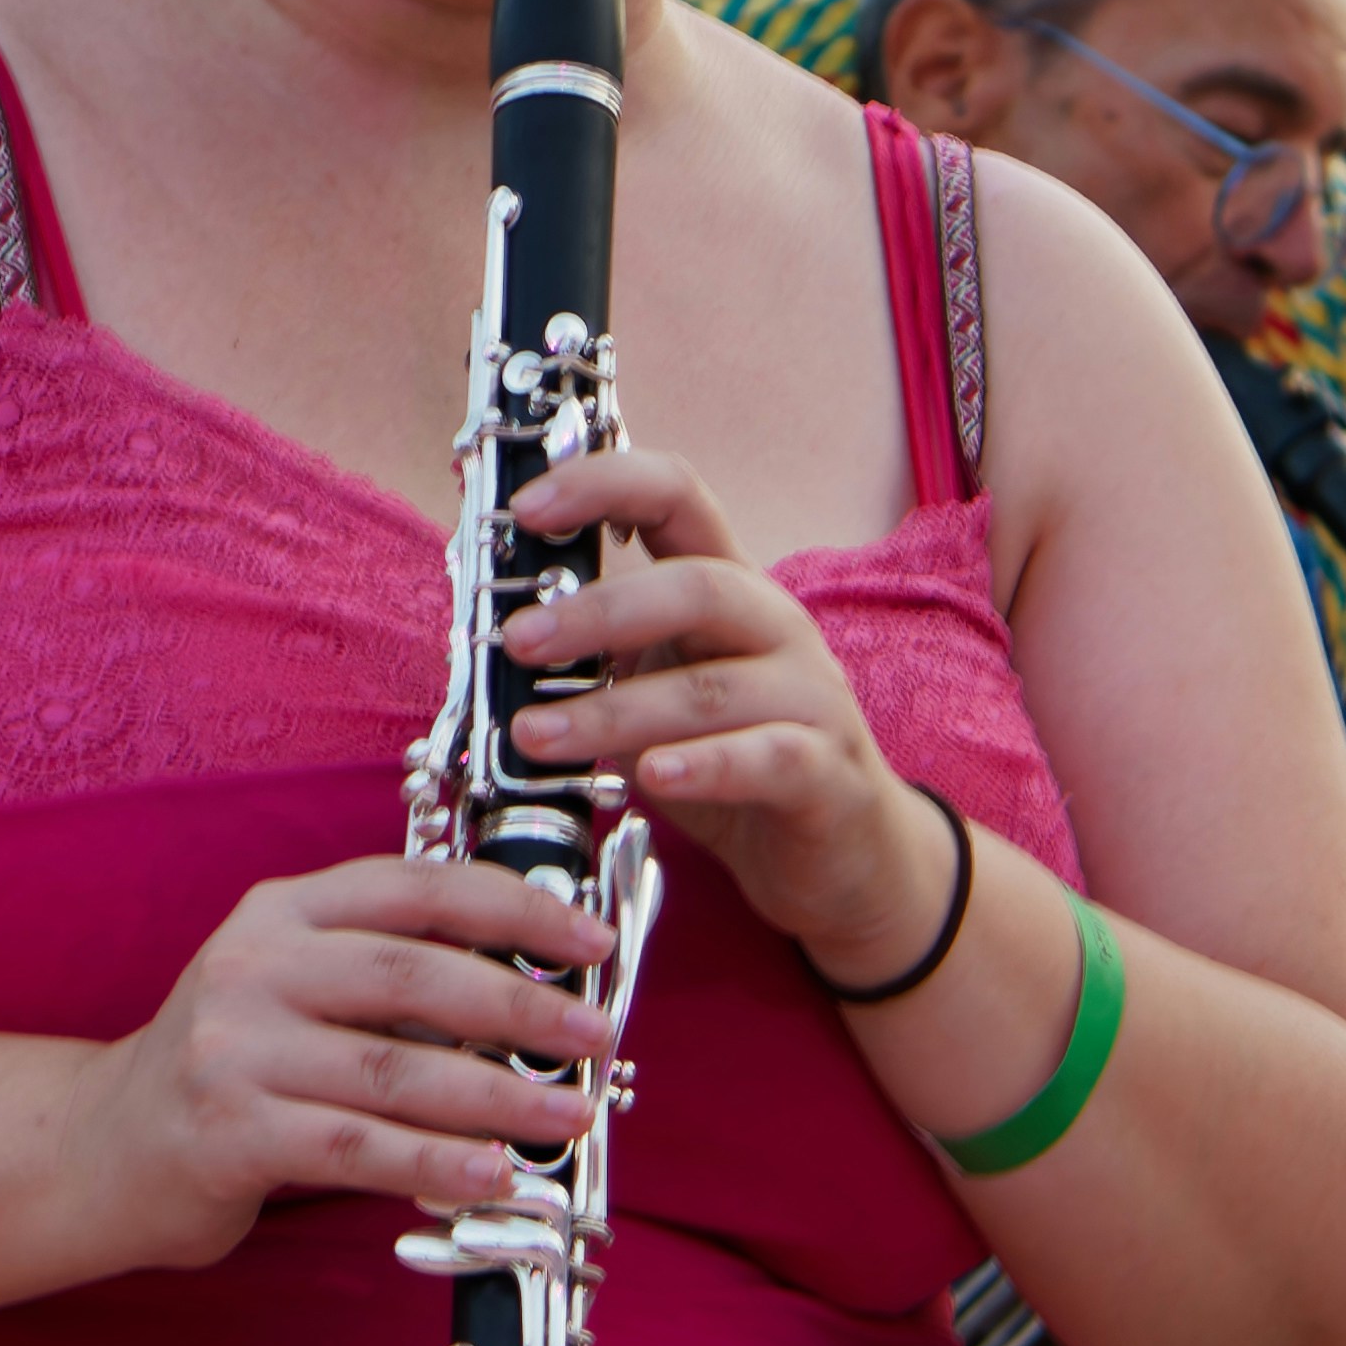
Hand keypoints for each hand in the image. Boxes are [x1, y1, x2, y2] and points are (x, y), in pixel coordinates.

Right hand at [78, 849, 617, 1265]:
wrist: (105, 1150)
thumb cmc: (233, 1076)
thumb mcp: (296, 993)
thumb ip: (390, 980)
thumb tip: (534, 1001)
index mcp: (284, 914)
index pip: (416, 890)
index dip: (514, 910)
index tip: (589, 941)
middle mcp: (254, 966)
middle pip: (413, 975)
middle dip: (520, 1008)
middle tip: (595, 1038)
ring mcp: (235, 1049)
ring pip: (393, 1070)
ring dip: (496, 1098)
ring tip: (566, 1115)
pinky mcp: (229, 1130)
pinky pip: (356, 1148)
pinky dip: (435, 1164)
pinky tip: (492, 1176)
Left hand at [492, 439, 926, 963]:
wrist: (844, 861)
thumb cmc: (736, 768)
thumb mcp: (661, 697)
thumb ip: (604, 659)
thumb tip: (501, 634)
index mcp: (731, 591)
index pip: (678, 496)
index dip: (603, 484)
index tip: (528, 507)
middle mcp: (778, 630)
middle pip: (696, 587)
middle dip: (597, 611)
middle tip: (517, 641)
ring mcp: (811, 700)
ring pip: (713, 687)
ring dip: (614, 711)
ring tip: (535, 735)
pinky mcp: (828, 775)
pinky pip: (768, 759)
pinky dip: (706, 766)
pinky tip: (654, 778)